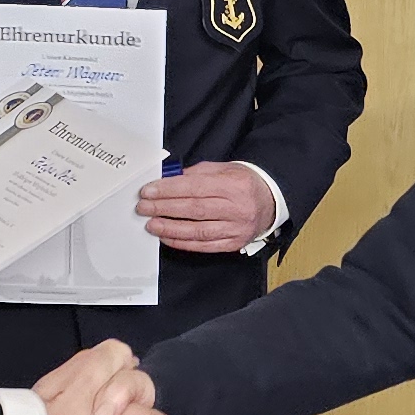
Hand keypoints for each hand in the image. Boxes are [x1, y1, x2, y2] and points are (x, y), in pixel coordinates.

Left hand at [136, 162, 273, 253]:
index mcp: (234, 185)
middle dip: (164, 208)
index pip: (195, 188)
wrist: (271, 201)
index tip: (148, 191)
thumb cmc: (243, 183)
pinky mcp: (234, 243)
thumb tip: (168, 181)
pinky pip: (204, 245)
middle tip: (143, 207)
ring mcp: (236, 228)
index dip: (168, 190)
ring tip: (151, 224)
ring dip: (170, 228)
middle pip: (194, 209)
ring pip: (198, 231)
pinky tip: (167, 237)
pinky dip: (183, 242)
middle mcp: (237, 208)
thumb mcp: (224, 169)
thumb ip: (196, 174)